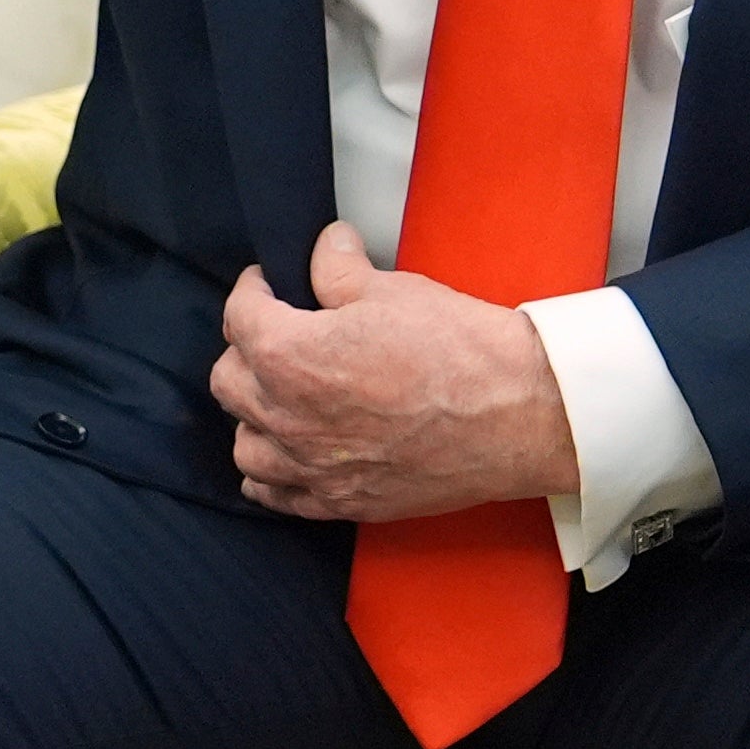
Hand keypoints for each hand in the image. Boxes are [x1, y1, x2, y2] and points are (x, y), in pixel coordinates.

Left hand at [211, 222, 581, 520]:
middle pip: (229, 382)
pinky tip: (285, 456)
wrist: (520, 415)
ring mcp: (312, 466)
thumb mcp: (392, 290)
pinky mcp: (341, 501)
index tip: (266, 284)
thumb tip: (325, 248)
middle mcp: (287, 417)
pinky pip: (276, 494)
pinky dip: (271, 475)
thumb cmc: (461, 351)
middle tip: (276, 335)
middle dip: (246, 351)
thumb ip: (339, 270)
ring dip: (254, 417)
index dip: (252, 290)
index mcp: (290, 357)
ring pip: (245, 444)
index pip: (240, 316)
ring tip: (279, 397)